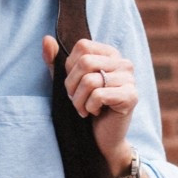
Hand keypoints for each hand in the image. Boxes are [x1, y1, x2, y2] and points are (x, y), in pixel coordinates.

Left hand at [42, 33, 138, 174]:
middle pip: (85, 62)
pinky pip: (99, 95)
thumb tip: (46, 39)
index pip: (82, 46)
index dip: (70, 67)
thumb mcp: (67, 82)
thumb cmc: (85, 107)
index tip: (74, 84)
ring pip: (90, 81)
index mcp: (110, 54)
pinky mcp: (131, 96)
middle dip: (72, 86)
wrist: (102, 138)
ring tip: (84, 109)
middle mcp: (123, 62)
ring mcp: (130, 79)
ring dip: (79, 100)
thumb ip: (55, 61)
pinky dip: (90, 107)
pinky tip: (95, 113)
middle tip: (76, 100)